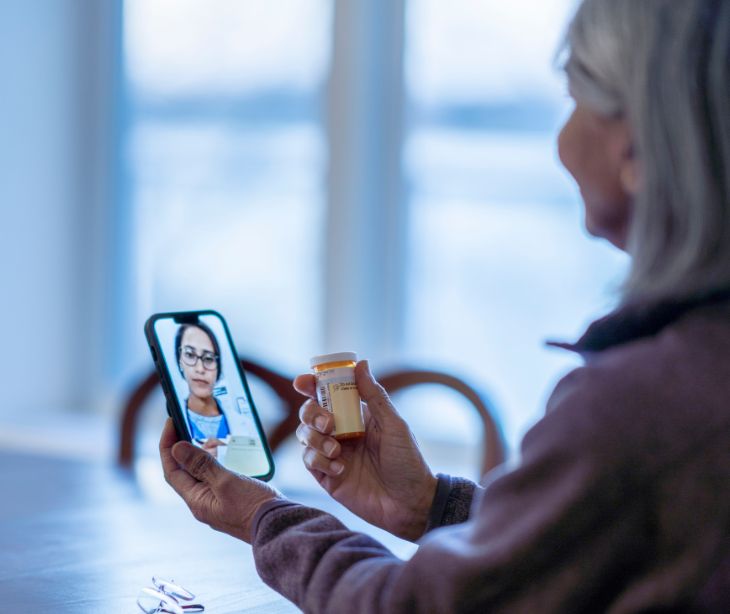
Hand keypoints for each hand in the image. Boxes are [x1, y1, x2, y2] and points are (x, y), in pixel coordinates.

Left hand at [160, 419, 280, 543]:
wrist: (280, 526)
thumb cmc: (254, 507)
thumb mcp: (226, 482)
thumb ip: (202, 465)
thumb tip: (176, 448)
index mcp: (197, 502)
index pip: (172, 471)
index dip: (167, 446)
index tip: (170, 422)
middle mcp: (204, 503)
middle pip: (185, 472)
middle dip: (184, 447)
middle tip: (188, 424)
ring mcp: (218, 502)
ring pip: (203, 473)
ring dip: (202, 453)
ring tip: (208, 434)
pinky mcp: (233, 499)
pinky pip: (218, 477)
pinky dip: (218, 461)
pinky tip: (227, 452)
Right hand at [294, 360, 436, 540]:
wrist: (410, 503)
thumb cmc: (408, 462)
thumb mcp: (393, 424)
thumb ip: (374, 396)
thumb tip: (361, 364)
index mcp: (357, 416)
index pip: (328, 394)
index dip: (312, 385)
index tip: (303, 382)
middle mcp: (341, 432)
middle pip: (309, 412)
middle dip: (311, 413)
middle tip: (328, 423)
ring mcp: (332, 454)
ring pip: (304, 436)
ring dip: (315, 438)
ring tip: (336, 449)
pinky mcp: (327, 477)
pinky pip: (309, 461)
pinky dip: (320, 460)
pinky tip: (340, 468)